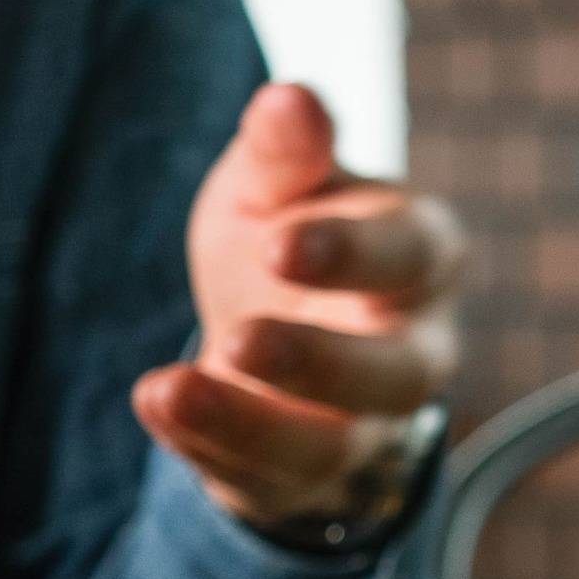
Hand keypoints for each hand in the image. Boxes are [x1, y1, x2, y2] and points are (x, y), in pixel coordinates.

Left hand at [132, 85, 463, 531]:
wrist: (267, 332)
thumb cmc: (286, 233)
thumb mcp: (274, 185)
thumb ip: (285, 152)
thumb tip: (290, 98)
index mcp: (421, 256)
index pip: (414, 256)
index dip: (354, 254)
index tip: (278, 243)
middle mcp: (415, 350)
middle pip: (399, 373)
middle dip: (321, 363)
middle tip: (239, 337)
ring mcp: (367, 426)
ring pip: (337, 445)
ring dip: (254, 423)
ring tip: (174, 389)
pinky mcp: (307, 478)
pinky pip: (269, 481)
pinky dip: (208, 446)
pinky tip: (157, 401)